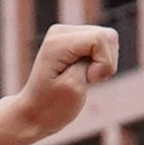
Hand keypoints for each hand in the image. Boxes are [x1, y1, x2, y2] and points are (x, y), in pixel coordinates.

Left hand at [3, 22, 117, 143]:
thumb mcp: (74, 87)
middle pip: (107, 36)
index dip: (103, 63)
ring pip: (108, 38)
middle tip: (89, 79)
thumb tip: (103, 40)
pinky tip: (88, 72)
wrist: (35, 112)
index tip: (89, 79)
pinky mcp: (75, 39)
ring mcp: (68, 33)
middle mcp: (61, 31)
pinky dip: (102, 61)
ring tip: (87, 77)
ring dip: (105, 62)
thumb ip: (91, 61)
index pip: (100, 39)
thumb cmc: (52, 106)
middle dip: (106, 62)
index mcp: (57, 42)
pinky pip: (104, 43)